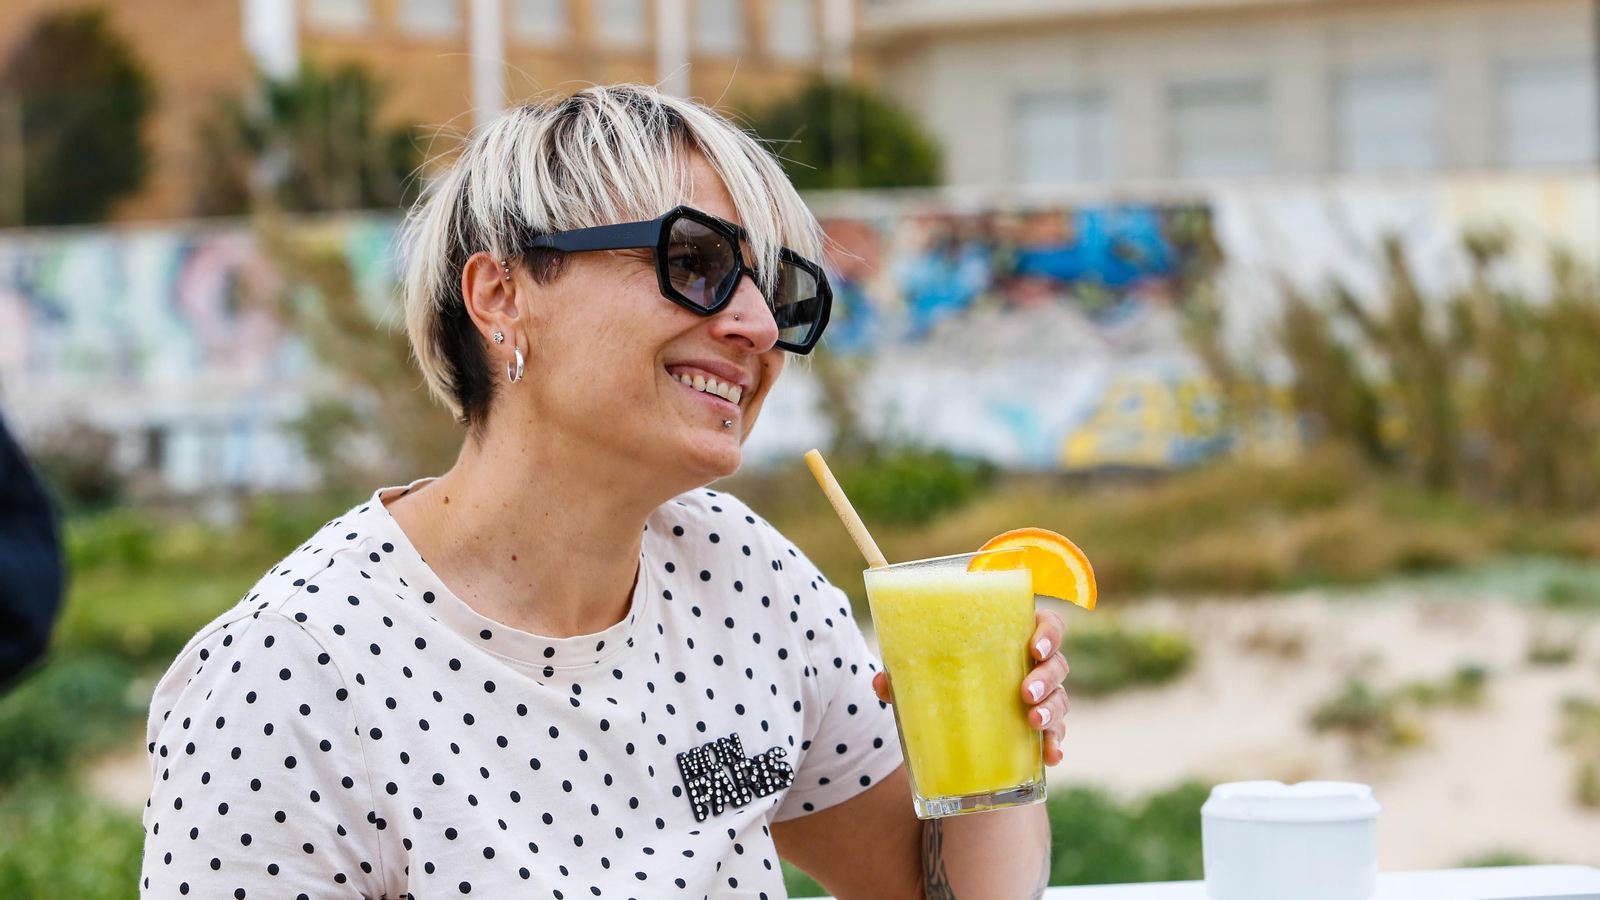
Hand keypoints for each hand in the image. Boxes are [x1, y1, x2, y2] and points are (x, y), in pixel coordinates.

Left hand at [870, 607, 1070, 766]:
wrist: (956, 728)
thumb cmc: (948, 685)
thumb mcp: (925, 678)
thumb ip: (902, 678)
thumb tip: (879, 683)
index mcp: (1014, 640)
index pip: (1047, 624)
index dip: (1048, 632)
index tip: (1033, 647)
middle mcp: (1035, 667)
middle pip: (1057, 663)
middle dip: (1046, 677)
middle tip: (1024, 693)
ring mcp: (1043, 699)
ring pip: (1061, 698)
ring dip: (1052, 709)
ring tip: (1033, 722)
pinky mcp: (1043, 731)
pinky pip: (1058, 736)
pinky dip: (1056, 745)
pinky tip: (1051, 756)